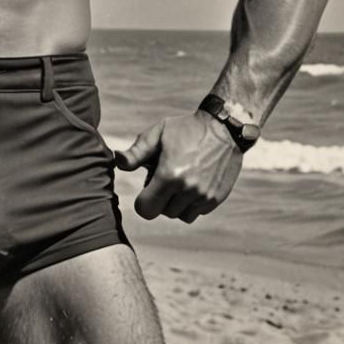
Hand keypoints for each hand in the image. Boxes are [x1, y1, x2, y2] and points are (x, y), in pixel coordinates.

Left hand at [115, 112, 243, 222]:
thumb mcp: (158, 134)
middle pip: (162, 212)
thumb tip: (118, 162)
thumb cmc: (186, 129)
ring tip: (179, 181)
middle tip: (164, 179)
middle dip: (159, 199)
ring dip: (175, 203)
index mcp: (169, 175)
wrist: (224, 128)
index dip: (142, 200)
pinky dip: (191, 203)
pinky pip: (196, 212)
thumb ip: (136, 153)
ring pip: (180, 215)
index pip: (146, 209)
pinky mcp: (216, 198)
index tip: (147, 186)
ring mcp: (204, 196)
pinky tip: (192, 183)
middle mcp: (187, 189)